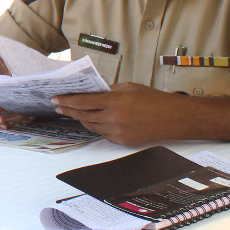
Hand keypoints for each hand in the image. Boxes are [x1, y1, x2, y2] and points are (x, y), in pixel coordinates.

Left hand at [52, 82, 182, 145]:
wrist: (173, 118)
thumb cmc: (153, 99)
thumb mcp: (129, 87)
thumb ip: (109, 90)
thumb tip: (92, 91)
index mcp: (114, 101)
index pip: (83, 101)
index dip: (67, 100)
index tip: (56, 98)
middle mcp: (113, 118)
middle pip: (83, 115)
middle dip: (69, 110)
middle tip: (58, 105)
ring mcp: (117, 132)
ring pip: (91, 126)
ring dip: (80, 118)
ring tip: (72, 112)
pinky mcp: (122, 141)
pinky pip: (102, 134)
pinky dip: (95, 126)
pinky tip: (91, 120)